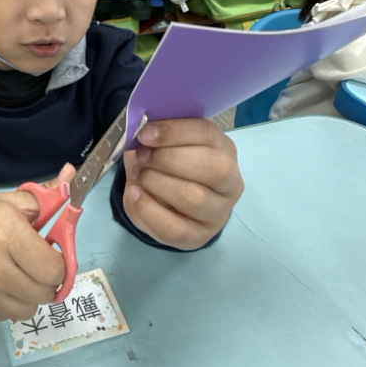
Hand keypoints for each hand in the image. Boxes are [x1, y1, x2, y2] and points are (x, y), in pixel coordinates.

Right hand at [0, 164, 73, 321]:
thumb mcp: (8, 201)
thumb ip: (45, 196)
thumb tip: (72, 173)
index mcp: (8, 235)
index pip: (55, 269)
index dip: (58, 262)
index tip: (49, 253)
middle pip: (46, 292)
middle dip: (46, 278)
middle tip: (33, 263)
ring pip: (30, 309)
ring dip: (29, 294)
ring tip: (16, 274)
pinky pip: (9, 316)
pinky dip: (10, 303)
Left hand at [122, 119, 243, 249]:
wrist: (166, 200)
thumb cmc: (168, 162)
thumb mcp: (166, 142)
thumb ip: (159, 133)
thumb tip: (142, 129)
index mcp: (224, 149)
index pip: (207, 135)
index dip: (175, 132)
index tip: (145, 134)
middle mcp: (230, 182)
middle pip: (211, 168)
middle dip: (168, 159)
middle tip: (142, 157)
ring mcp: (218, 213)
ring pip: (193, 198)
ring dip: (156, 183)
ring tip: (139, 176)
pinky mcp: (198, 237)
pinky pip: (174, 228)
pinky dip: (148, 210)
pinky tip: (135, 194)